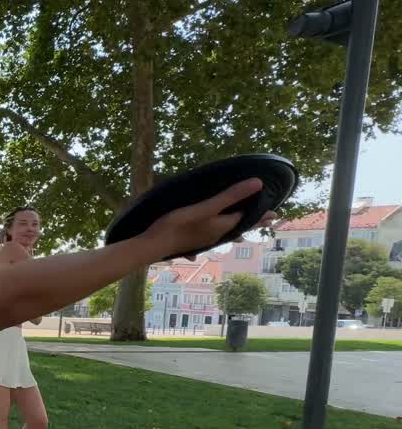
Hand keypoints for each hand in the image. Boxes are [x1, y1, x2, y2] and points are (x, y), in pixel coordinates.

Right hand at [141, 178, 275, 260]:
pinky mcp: (193, 240)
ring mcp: (205, 238)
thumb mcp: (206, 207)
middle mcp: (218, 234)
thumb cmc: (178, 225)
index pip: (248, 219)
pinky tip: (214, 235)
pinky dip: (222, 232)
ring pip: (227, 232)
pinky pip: (215, 235)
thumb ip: (230, 196)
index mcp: (223, 226)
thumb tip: (258, 183)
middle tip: (268, 221)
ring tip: (246, 230)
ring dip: (238, 228)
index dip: (262, 215)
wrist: (153, 245)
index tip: (275, 213)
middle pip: (240, 227)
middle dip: (254, 223)